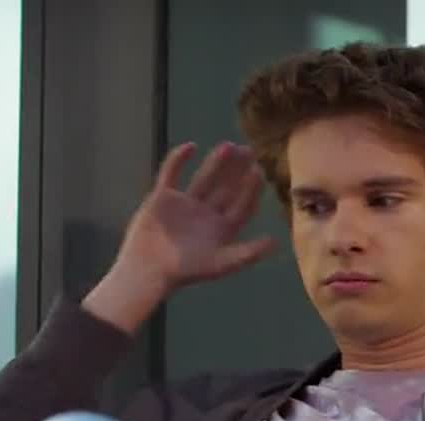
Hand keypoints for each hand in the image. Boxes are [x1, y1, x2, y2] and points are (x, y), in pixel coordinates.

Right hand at [84, 142, 273, 332]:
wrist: (148, 269)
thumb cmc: (186, 269)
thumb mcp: (222, 263)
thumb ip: (249, 252)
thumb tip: (276, 242)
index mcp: (222, 229)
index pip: (242, 205)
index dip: (251, 189)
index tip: (258, 171)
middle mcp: (206, 214)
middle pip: (226, 188)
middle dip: (237, 171)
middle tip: (249, 150)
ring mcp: (185, 204)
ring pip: (204, 178)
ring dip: (216, 163)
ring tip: (228, 146)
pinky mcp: (163, 197)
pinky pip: (172, 173)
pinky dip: (178, 160)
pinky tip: (191, 146)